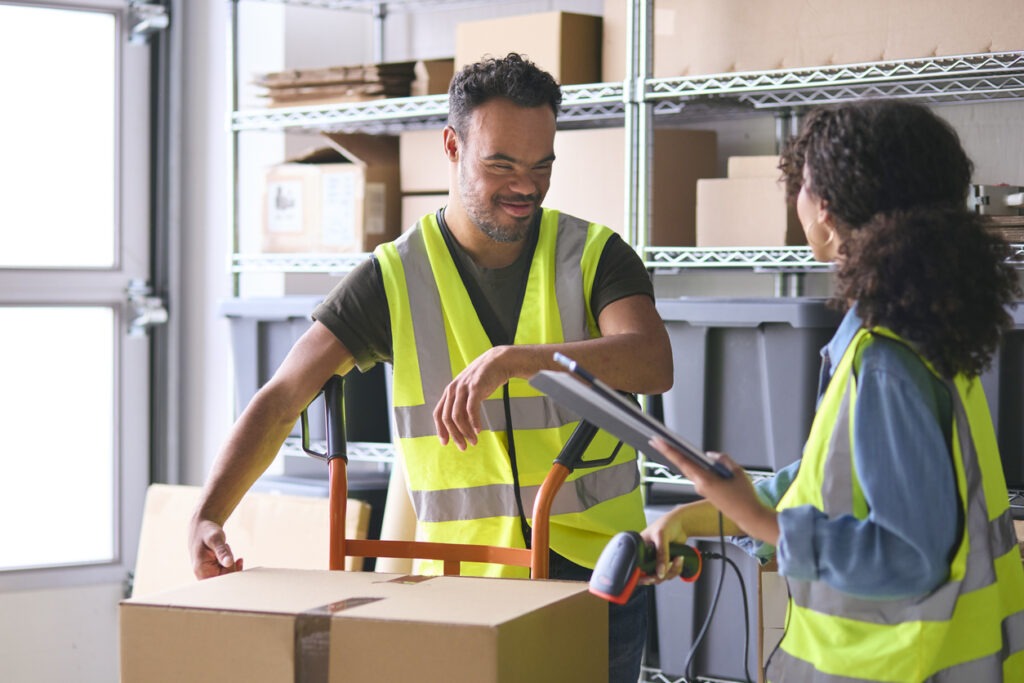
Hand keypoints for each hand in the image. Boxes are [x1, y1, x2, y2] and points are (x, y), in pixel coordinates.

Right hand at [190, 518, 243, 578]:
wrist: (201, 528)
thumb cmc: (206, 532)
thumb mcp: (215, 538)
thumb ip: (222, 551)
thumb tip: (229, 562)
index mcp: (201, 570)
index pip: (221, 581)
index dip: (230, 571)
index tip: (230, 559)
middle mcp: (203, 575)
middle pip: (226, 579)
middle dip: (231, 565)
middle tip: (225, 549)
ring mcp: (208, 574)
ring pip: (228, 575)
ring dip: (230, 563)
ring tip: (223, 549)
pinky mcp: (213, 572)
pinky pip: (227, 573)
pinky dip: (231, 564)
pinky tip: (230, 556)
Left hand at [434, 347, 511, 449]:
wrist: (498, 362)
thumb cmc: (484, 379)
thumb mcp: (469, 392)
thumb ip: (462, 405)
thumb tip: (460, 426)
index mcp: (449, 392)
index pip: (438, 414)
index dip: (440, 430)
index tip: (445, 443)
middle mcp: (453, 390)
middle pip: (448, 418)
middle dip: (454, 435)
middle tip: (463, 447)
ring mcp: (464, 388)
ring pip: (458, 416)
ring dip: (465, 432)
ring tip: (474, 441)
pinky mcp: (476, 387)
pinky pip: (471, 408)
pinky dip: (474, 422)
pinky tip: (478, 430)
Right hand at [639, 507, 691, 584]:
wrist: (681, 523)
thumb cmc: (667, 524)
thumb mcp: (661, 536)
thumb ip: (661, 555)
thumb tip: (660, 572)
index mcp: (639, 549)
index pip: (636, 567)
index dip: (641, 576)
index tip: (651, 578)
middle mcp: (647, 557)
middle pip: (649, 575)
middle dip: (660, 575)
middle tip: (666, 570)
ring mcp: (657, 561)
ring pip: (662, 576)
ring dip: (671, 570)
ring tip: (678, 558)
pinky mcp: (667, 563)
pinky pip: (671, 573)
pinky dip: (677, 568)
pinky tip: (680, 558)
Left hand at [648, 437, 778, 545]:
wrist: (748, 517)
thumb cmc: (745, 496)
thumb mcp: (738, 471)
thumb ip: (723, 459)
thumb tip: (710, 455)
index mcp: (706, 480)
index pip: (683, 461)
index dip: (669, 451)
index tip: (659, 442)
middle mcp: (700, 485)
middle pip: (682, 465)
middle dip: (669, 452)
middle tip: (657, 441)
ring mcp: (701, 489)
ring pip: (690, 470)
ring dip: (682, 459)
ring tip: (671, 446)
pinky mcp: (705, 492)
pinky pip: (697, 475)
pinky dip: (693, 466)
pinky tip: (692, 459)